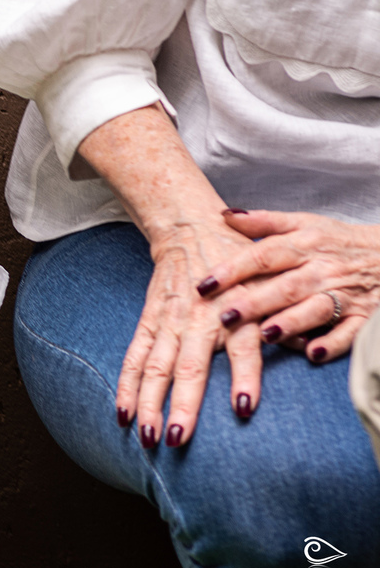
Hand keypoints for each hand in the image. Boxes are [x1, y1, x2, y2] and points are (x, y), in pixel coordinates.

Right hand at [116, 213, 264, 447]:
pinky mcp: (149, 321)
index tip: (244, 408)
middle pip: (188, 367)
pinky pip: (135, 356)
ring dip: (148, 403)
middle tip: (177, 439)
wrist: (190, 228)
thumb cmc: (236, 262)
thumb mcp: (266, 285)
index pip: (243, 348)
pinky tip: (123, 412)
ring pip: (155, 368)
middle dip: (181, 405)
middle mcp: (199, 320)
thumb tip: (304, 348)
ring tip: (145, 435)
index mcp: (234, 312)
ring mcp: (169, 322)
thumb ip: (280, 319)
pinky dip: (127, 384)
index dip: (244, 377)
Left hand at [198, 210, 379, 363]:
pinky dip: (332, 343)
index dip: (232, 269)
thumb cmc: (338, 241)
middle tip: (225, 317)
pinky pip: (349, 333)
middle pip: (286, 286)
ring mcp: (345, 294)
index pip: (264, 255)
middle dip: (255, 302)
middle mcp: (323, 269)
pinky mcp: (364, 317)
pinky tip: (311, 352)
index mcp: (305, 244)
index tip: (203, 284)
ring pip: (316, 309)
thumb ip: (264, 222)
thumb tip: (224, 215)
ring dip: (291, 322)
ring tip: (265, 334)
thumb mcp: (305, 223)